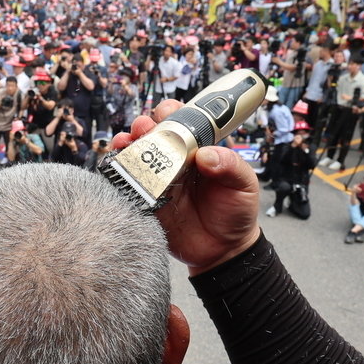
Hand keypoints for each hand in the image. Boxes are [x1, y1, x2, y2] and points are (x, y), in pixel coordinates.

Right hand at [112, 99, 260, 274]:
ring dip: (127, 144)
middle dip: (143, 125)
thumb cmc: (236, 212)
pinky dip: (119, 174)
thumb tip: (206, 155)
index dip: (171, 113)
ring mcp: (159, 181)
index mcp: (198, 150)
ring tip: (127, 142)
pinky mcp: (148, 202)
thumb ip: (230, 165)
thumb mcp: (244, 184)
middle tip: (143, 128)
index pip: (182, 122)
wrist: (224, 251)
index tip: (167, 113)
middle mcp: (176, 162)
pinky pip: (128, 185)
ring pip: (136, 155)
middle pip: (153, 134)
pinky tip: (118, 169)